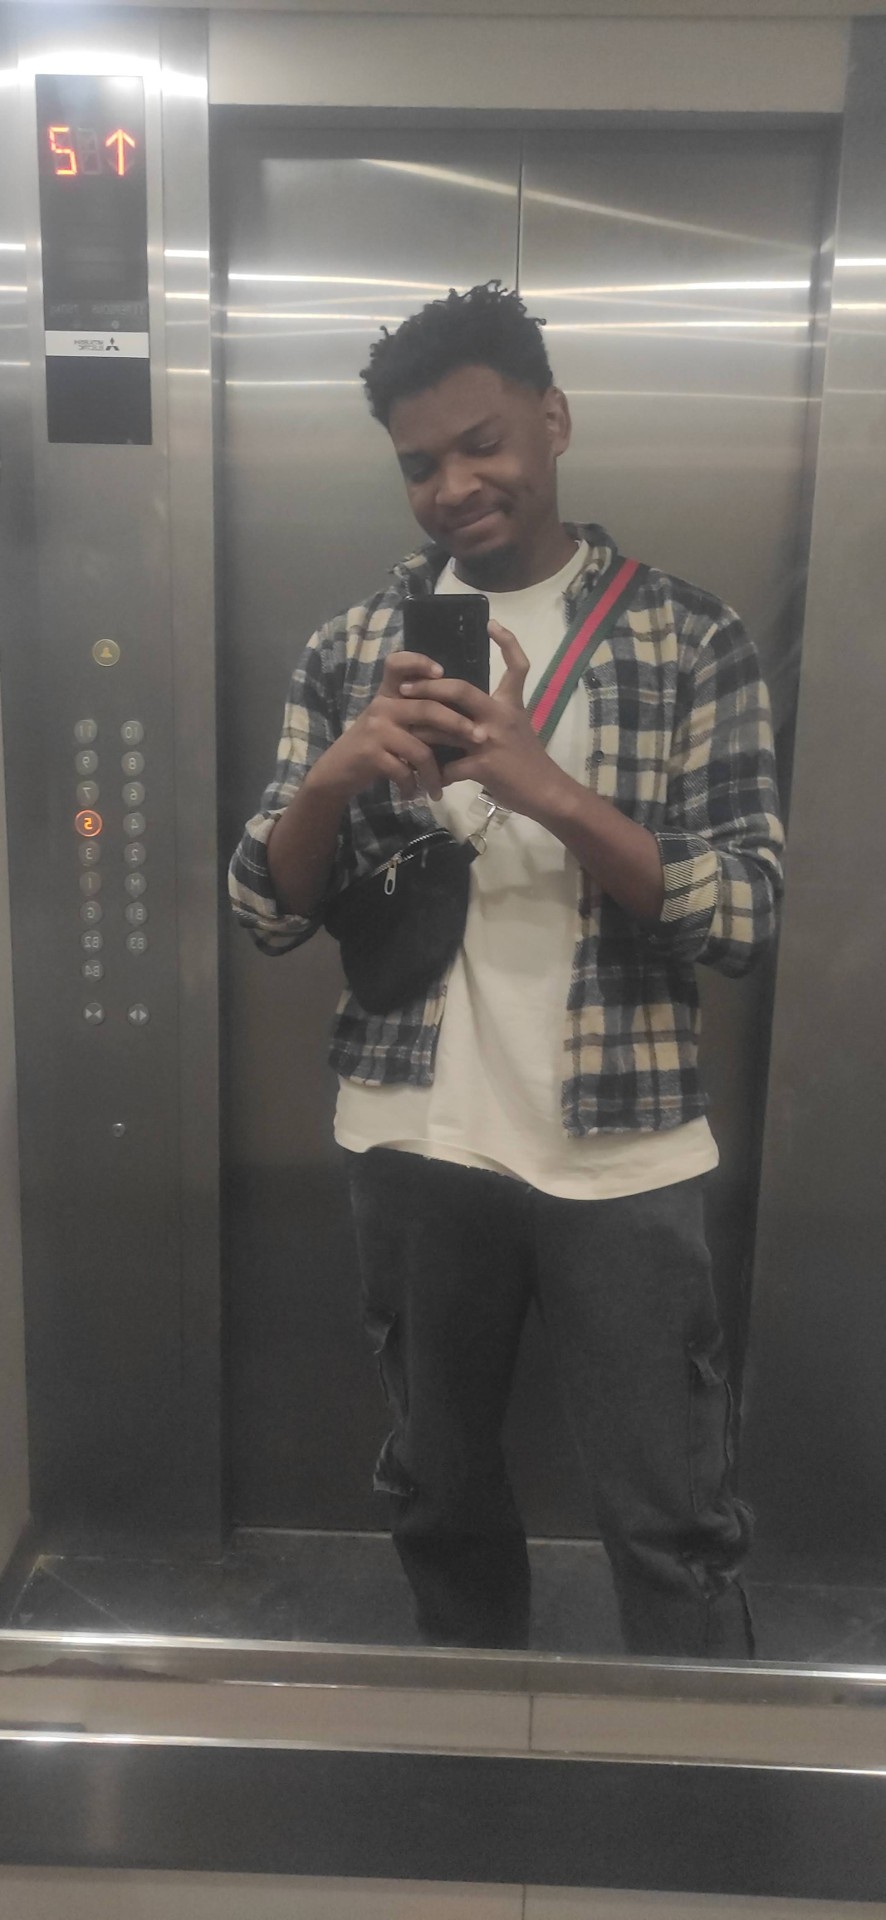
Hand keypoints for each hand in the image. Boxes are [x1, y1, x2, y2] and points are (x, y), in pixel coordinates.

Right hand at [312, 651, 484, 804]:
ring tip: (439, 788)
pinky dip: (414, 785)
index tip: (441, 672)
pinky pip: (405, 771)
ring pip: (421, 748)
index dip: (418, 661)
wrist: (338, 771)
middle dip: (458, 725)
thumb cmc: (374, 746)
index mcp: (388, 694)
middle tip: (481, 738)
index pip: (397, 664)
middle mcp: (382, 706)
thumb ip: (416, 712)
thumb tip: (463, 713)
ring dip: (435, 773)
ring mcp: (376, 729)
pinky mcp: (371, 754)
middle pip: (428, 709)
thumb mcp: (391, 722)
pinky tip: (416, 794)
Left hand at [400, 620, 569, 819]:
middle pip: (460, 690)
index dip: (507, 642)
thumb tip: (462, 709)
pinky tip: (430, 778)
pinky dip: (438, 773)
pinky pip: (450, 767)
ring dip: (421, 731)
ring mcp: (491, 740)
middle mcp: (501, 716)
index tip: (492, 623)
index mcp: (511, 704)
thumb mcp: (518, 728)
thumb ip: (493, 715)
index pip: (517, 665)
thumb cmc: (529, 761)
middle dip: (428, 687)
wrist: (546, 792)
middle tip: (405, 689)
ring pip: (445, 727)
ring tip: (403, 732)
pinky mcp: (484, 766)